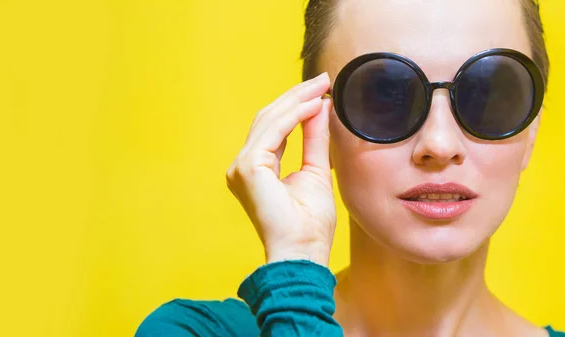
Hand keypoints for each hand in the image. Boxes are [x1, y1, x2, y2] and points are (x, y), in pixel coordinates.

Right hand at [226, 72, 335, 266]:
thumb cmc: (309, 223)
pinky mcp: (247, 168)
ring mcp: (241, 166)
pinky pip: (273, 131)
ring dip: (296, 100)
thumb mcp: (316, 171)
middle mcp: (243, 165)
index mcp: (256, 168)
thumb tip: (320, 107)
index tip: (321, 90)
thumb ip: (314, 139)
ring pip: (268, 120)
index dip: (296, 105)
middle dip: (296, 96)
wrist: (303, 252)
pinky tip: (313, 104)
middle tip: (323, 79)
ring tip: (321, 86)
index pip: (274, 127)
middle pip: (268, 118)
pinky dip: (293, 115)